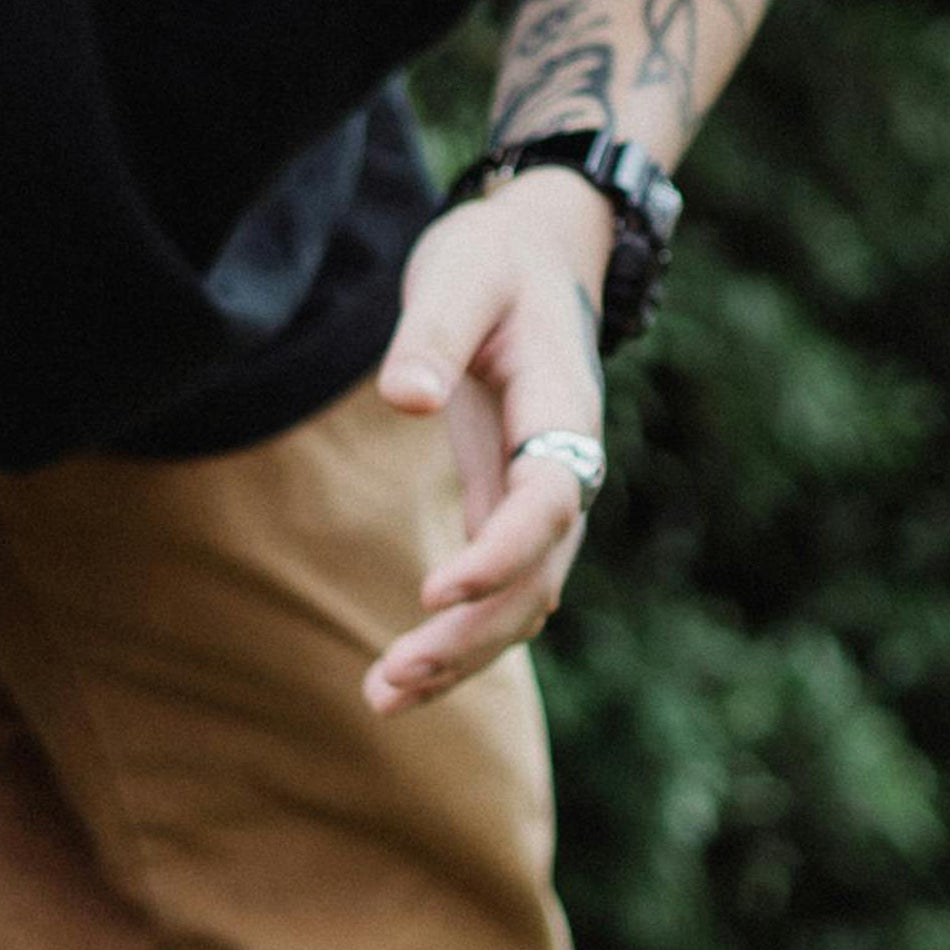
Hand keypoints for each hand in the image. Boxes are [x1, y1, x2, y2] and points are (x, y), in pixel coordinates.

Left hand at [364, 175, 609, 714]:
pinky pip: (499, 589)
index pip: (548, 502)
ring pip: (524, 599)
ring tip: (382, 697)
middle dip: (472, 635)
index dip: (499, 554)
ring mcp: (544, 495)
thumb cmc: (497, 259)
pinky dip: (459, 635)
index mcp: (563, 412)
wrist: (539, 252)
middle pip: (539, 577)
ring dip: (464, 654)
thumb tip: (402, 399)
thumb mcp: (461, 274)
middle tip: (391, 677)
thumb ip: (432, 336)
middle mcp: (567, 467)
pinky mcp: (511, 505)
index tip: (432, 590)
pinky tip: (404, 676)